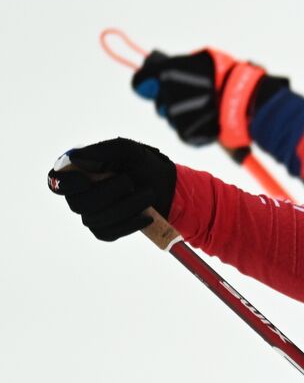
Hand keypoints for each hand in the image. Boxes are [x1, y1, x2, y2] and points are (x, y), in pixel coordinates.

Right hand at [48, 138, 176, 240]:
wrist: (168, 187)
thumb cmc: (143, 165)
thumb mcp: (129, 150)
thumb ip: (103, 149)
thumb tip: (74, 157)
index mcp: (78, 173)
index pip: (56, 182)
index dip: (66, 184)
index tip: (85, 180)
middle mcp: (79, 196)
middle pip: (79, 203)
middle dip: (108, 193)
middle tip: (130, 182)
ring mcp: (91, 215)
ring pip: (96, 219)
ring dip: (126, 206)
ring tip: (148, 194)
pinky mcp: (105, 231)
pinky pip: (109, 233)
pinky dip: (130, 224)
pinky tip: (146, 215)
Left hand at [132, 48, 287, 147]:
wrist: (247, 99)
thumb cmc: (228, 75)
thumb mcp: (202, 59)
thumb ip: (179, 65)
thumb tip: (162, 73)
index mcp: (166, 73)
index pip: (141, 81)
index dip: (147, 84)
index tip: (153, 86)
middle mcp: (167, 95)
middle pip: (160, 102)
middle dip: (172, 101)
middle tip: (196, 98)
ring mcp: (176, 117)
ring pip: (174, 118)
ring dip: (186, 115)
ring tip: (209, 109)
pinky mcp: (187, 133)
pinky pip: (186, 132)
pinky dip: (197, 128)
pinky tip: (211, 120)